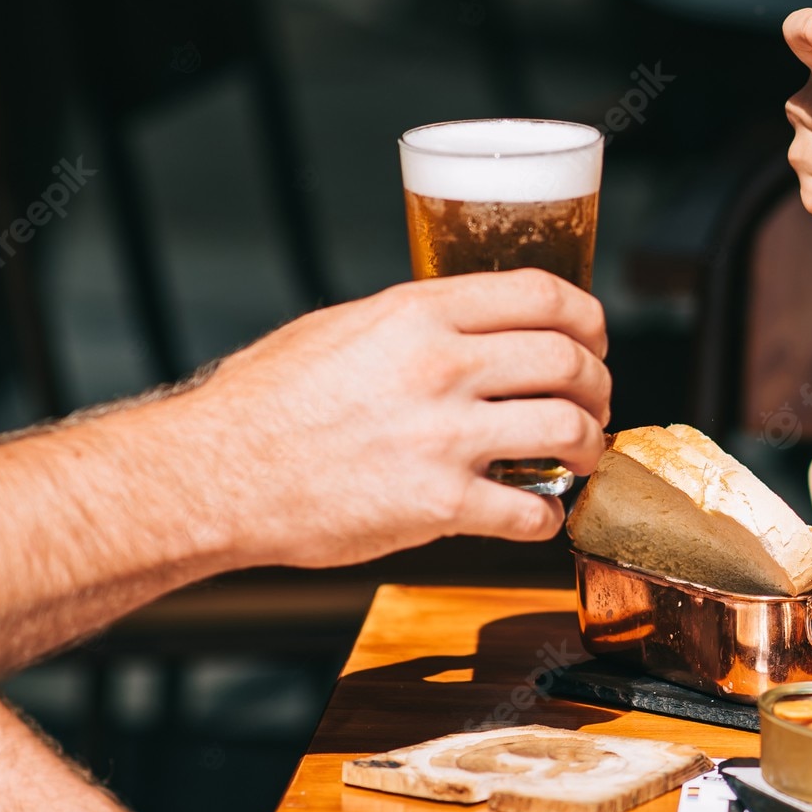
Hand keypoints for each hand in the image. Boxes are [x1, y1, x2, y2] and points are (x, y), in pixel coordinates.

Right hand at [164, 269, 610, 569]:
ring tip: (580, 457)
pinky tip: (540, 515)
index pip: (543, 293)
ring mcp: (443, 436)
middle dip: (598, 385)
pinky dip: (550, 517)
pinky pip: (532, 511)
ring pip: (568, 430)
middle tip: (594, 404)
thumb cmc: (265, 401)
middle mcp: (439, 366)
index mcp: (418, 314)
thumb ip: (417, 323)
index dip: (587, 317)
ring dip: (589, 448)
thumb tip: (474, 324)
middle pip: (569, 360)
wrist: (213, 474)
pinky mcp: (438, 504)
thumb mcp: (344, 328)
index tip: (593, 338)